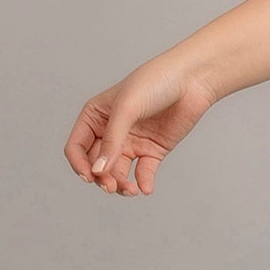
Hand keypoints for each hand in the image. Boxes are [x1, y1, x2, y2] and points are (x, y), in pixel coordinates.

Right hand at [65, 61, 219, 196]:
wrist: (193, 79)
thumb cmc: (156, 82)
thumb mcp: (127, 108)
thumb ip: (112, 140)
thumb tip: (98, 170)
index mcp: (95, 116)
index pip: (77, 147)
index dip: (80, 165)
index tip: (90, 176)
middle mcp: (111, 131)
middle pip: (97, 164)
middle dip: (101, 178)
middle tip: (112, 186)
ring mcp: (132, 141)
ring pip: (118, 172)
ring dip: (121, 184)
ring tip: (130, 190)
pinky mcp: (153, 150)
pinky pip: (143, 172)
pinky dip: (143, 182)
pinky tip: (145, 188)